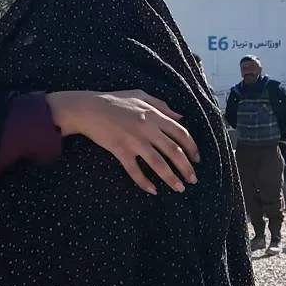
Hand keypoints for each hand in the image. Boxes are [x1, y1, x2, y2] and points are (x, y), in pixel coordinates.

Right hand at [47, 90, 198, 193]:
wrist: (88, 108)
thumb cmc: (114, 100)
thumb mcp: (141, 95)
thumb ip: (162, 105)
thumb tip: (180, 117)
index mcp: (154, 115)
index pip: (181, 134)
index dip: (192, 148)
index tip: (197, 159)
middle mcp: (147, 129)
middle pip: (173, 151)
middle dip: (186, 168)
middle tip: (193, 180)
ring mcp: (134, 140)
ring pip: (158, 163)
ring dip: (171, 178)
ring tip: (179, 188)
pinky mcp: (120, 150)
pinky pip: (134, 170)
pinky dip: (144, 182)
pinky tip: (152, 190)